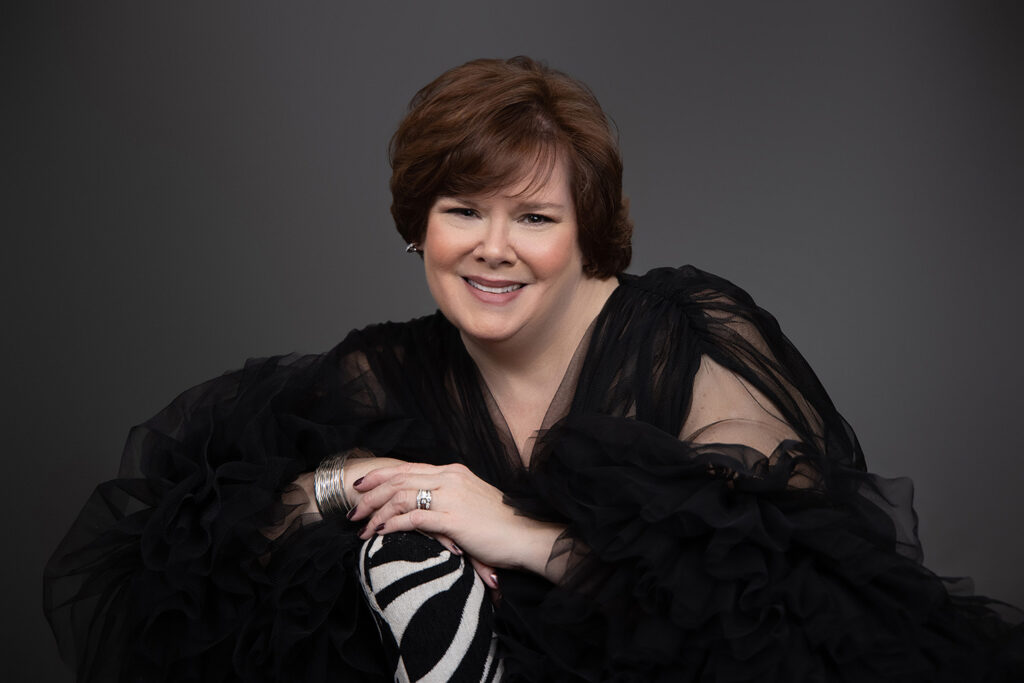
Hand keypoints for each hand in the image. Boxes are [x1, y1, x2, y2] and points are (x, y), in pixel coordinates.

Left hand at [348, 461, 563, 584]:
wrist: (526, 535)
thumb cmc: (501, 524)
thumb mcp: (472, 500)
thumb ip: (450, 496)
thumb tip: (427, 504)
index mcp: (453, 471)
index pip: (408, 467)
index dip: (381, 475)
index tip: (361, 487)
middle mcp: (449, 478)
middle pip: (398, 480)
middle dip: (370, 495)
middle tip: (352, 512)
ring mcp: (451, 497)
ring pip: (401, 497)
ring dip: (376, 514)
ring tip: (362, 529)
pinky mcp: (454, 518)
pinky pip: (414, 518)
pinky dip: (393, 525)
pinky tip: (380, 534)